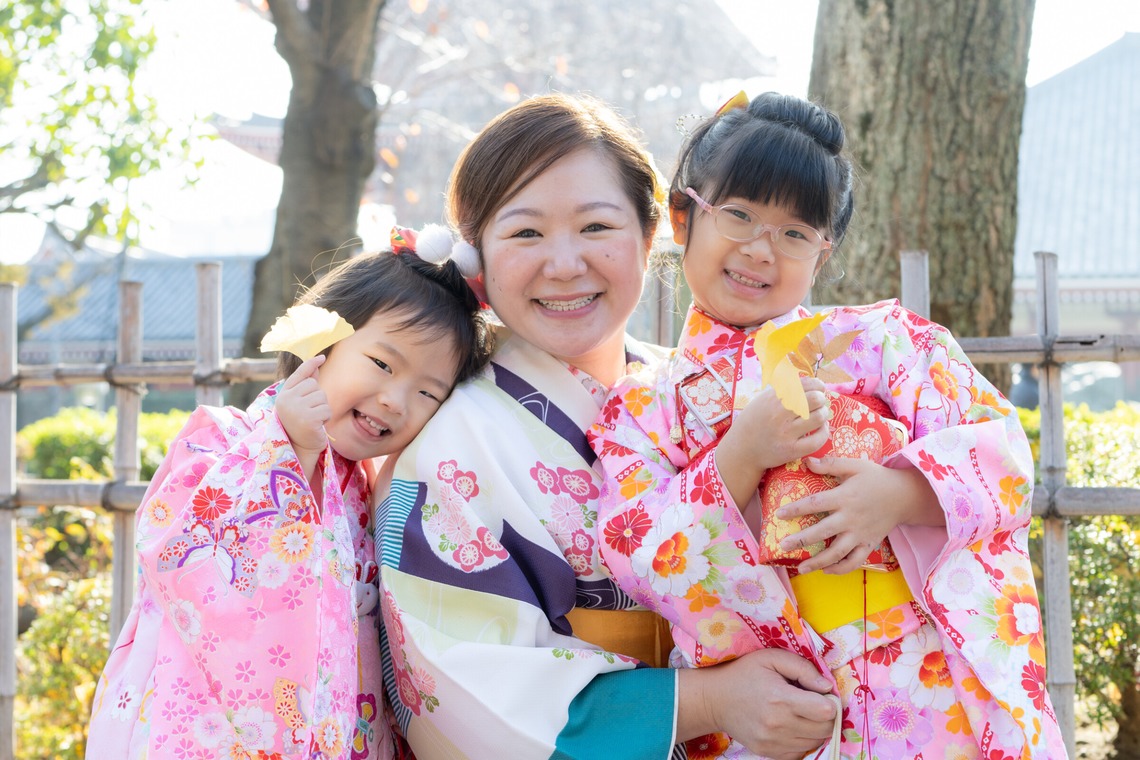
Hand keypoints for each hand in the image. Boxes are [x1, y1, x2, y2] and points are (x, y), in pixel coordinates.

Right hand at [276, 355, 330, 462]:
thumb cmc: (301, 424)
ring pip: (322, 397)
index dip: (310, 364)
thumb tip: (316, 364)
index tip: (321, 357)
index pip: (299, 374)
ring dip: (322, 409)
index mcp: (284, 395)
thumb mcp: (301, 402)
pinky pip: (326, 409)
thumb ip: (307, 384)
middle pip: (314, 385)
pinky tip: (317, 426)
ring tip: (313, 420)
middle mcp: (286, 400)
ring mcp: (296, 409)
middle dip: (318, 398)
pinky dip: (325, 418)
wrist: (299, 448)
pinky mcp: (308, 419)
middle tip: (310, 413)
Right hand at [678, 648, 835, 758]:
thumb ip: (803, 668)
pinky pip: (799, 753)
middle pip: (824, 729)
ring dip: (815, 729)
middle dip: (825, 715)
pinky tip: (792, 726)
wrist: (714, 699)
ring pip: (814, 743)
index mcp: (780, 699)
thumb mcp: (771, 658)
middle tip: (813, 702)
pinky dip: (802, 740)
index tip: (820, 693)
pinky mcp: (768, 752)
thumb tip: (827, 686)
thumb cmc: (744, 673)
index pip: (825, 711)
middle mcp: (778, 725)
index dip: (829, 701)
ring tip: (801, 713)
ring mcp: (772, 742)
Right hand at [716, 377, 829, 508]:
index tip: (818, 389)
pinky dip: (823, 433)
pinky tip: (819, 430)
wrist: (742, 449)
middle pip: (816, 399)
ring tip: (818, 416)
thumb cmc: (754, 422)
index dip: (818, 385)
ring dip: (823, 415)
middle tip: (818, 404)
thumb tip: (811, 382)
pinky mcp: (791, 450)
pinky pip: (817, 440)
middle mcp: (779, 414)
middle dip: (821, 399)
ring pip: (819, 418)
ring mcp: (786, 433)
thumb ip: (783, 390)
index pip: (806, 384)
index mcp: (773, 398)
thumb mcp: (763, 399)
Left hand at [776, 457, 943, 574]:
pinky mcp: (869, 544)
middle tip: (782, 546)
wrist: (905, 495)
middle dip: (802, 540)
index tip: (779, 514)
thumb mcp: (855, 465)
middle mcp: (851, 518)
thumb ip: (830, 464)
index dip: (796, 509)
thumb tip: (806, 461)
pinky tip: (826, 571)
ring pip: (838, 552)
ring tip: (800, 568)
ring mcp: (860, 534)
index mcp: (845, 497)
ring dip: (818, 562)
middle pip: (823, 531)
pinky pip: (855, 561)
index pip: (816, 503)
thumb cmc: (876, 478)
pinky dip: (841, 568)